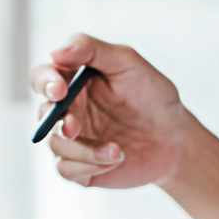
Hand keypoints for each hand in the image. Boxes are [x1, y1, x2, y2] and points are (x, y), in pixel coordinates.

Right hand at [31, 33, 193, 188]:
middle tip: (75, 127)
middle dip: (57, 120)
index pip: (43, 77)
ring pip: (54, 144)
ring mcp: (74, 140)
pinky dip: (89, 165)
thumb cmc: (153, 96)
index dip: (45, 82)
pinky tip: (116, 158)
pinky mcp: (81, 167)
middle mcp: (69, 110)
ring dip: (83, 149)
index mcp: (74, 82)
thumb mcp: (128, 63)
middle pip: (43, 113)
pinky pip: (66, 169)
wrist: (175, 139)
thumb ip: (91, 49)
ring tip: (118, 150)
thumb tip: (55, 53)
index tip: (60, 90)